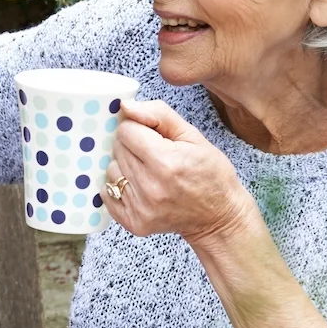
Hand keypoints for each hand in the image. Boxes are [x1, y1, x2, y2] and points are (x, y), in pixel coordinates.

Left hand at [105, 100, 254, 241]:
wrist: (219, 216)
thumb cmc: (210, 173)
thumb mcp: (193, 136)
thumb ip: (158, 115)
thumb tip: (125, 106)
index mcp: (165, 161)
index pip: (126, 130)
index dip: (138, 128)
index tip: (152, 136)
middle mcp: (150, 186)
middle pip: (117, 149)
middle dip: (132, 146)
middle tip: (153, 154)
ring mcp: (140, 207)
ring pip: (111, 169)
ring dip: (125, 166)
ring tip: (149, 172)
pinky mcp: (134, 222)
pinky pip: (108, 193)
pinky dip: (120, 187)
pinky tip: (140, 187)